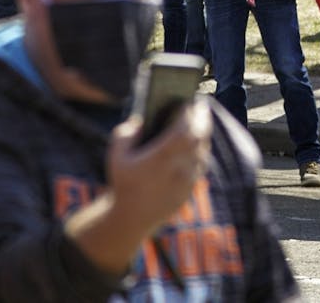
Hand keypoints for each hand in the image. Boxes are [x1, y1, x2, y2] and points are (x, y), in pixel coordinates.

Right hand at [107, 105, 210, 234]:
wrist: (131, 219)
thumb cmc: (123, 184)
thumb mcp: (116, 155)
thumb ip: (126, 133)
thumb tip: (141, 121)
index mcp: (163, 155)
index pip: (185, 126)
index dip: (190, 111)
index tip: (189, 100)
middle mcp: (180, 166)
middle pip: (200, 135)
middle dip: (202, 117)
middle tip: (200, 105)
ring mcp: (188, 178)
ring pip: (203, 149)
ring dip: (203, 133)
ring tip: (199, 120)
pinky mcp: (192, 187)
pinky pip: (201, 163)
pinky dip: (200, 149)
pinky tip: (196, 142)